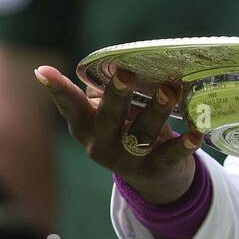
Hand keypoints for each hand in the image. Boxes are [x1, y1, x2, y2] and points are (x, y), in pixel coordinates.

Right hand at [33, 64, 203, 205]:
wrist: (153, 178)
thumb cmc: (128, 129)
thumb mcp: (111, 114)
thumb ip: (105, 92)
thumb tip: (110, 61)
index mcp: (86, 126)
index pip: (70, 105)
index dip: (57, 89)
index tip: (42, 71)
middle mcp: (101, 144)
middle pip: (108, 117)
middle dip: (117, 95)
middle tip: (126, 73)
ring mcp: (126, 160)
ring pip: (141, 133)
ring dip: (156, 110)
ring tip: (169, 90)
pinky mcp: (154, 170)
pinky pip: (169, 156)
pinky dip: (183, 145)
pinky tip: (195, 134)